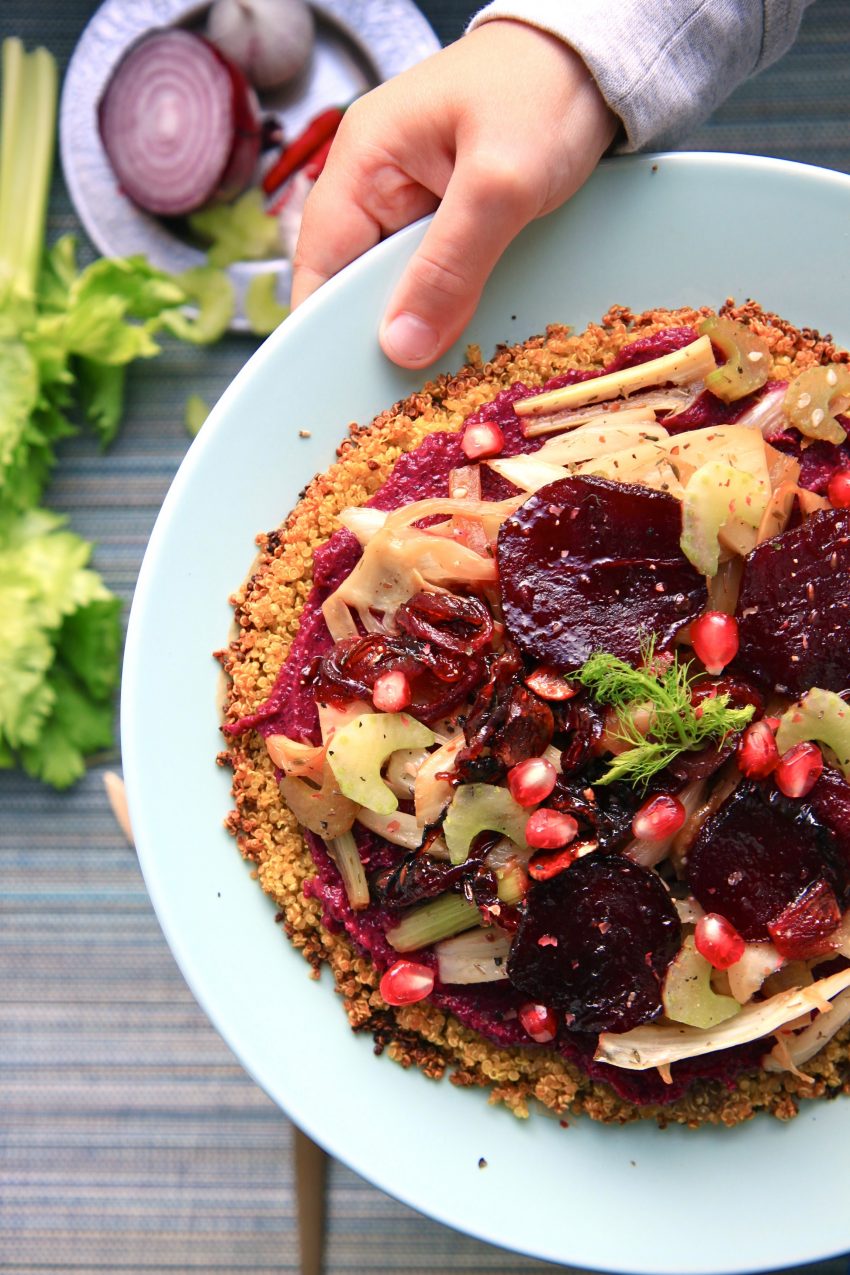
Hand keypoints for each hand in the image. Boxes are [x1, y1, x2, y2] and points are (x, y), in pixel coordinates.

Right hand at [290, 20, 617, 367]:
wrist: (597, 59)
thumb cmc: (545, 92)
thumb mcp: (499, 183)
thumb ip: (449, 266)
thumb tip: (400, 346)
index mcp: (363, 163)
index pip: (319, 264)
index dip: (326, 329)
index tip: (348, 389)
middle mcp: (376, 185)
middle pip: (355, 284)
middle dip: (379, 337)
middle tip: (406, 399)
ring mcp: (412, 202)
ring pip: (398, 286)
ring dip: (419, 327)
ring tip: (438, 382)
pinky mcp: (449, 217)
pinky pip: (434, 277)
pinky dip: (448, 308)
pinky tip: (466, 342)